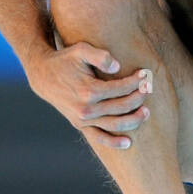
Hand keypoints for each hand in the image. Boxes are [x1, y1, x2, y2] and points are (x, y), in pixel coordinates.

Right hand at [26, 42, 153, 148]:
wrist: (43, 75)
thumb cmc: (65, 59)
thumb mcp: (81, 50)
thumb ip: (100, 56)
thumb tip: (118, 67)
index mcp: (88, 90)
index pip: (121, 89)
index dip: (135, 81)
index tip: (144, 74)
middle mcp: (86, 108)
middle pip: (121, 106)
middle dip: (139, 97)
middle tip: (149, 88)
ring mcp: (83, 119)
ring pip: (115, 124)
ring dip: (134, 119)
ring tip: (147, 111)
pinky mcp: (80, 125)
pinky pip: (99, 138)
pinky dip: (113, 142)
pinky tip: (128, 143)